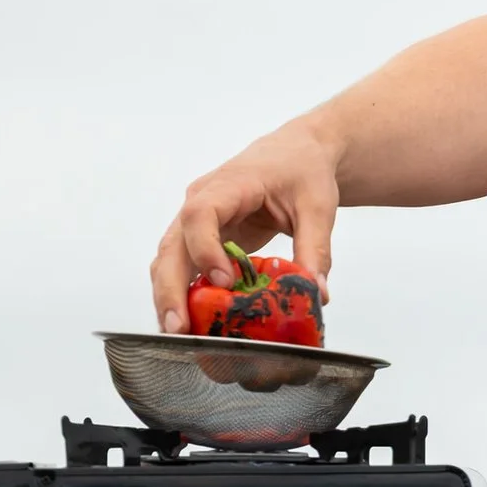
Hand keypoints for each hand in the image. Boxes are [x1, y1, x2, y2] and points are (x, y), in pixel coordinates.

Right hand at [150, 116, 341, 333]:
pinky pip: (182, 266)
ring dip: (169, 296)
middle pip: (172, 244)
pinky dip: (182, 293)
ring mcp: (195, 220)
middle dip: (171, 288)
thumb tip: (318, 293)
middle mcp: (201, 200)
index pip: (200, 214)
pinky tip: (190, 322)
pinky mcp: (200, 238)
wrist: (297, 152)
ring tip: (178, 334)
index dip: (205, 249)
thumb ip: (316, 248)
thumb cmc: (303, 169)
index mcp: (230, 183)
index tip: (224, 281)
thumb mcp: (318, 205)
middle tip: (178, 327)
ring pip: (168, 259)